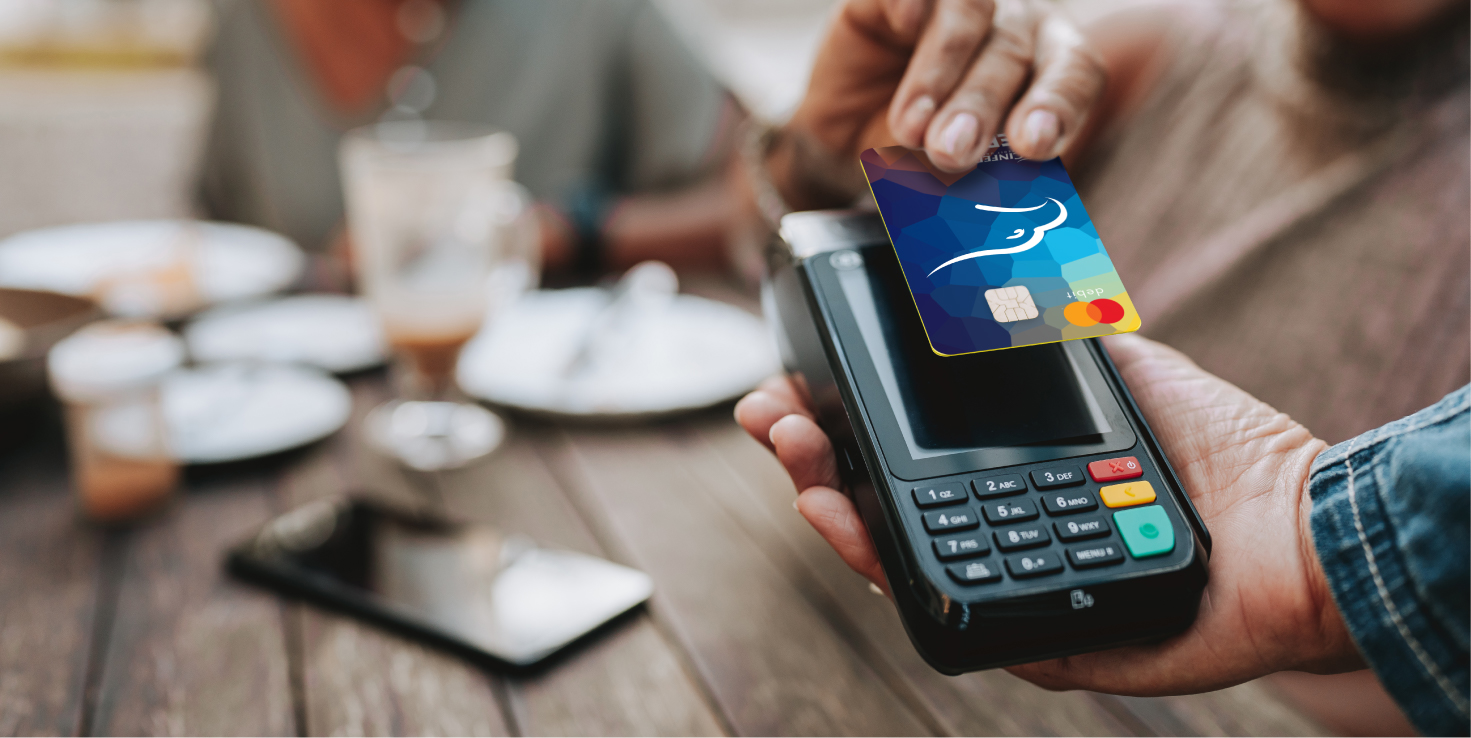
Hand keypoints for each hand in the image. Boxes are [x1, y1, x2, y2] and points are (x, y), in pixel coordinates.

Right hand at [734, 334, 1365, 694]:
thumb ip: (1049, 327)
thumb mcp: (1121, 367)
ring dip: (834, 515)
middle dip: (815, 462)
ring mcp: (1012, 587)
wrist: (1298, 525)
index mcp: (1008, 474)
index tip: (791, 382)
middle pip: (882, 508)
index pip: (903, 453)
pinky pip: (955, 617)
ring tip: (801, 471)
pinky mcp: (1036, 640)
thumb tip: (979, 265)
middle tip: (775, 421)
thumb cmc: (1221, 452)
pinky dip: (897, 575)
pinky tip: (857, 529)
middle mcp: (999, 533)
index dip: (841, 421)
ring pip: (900, 564)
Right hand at [775, 0, 1104, 206]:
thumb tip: (1002, 207)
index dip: (1060, 103)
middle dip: (980, 107)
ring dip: (939, 75)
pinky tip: (905, 29)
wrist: (846, 147)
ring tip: (910, 129)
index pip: (1075, 72)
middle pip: (1014, 51)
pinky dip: (911, 6)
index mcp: (1046, 68)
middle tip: (951, 154)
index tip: (1034, 145)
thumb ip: (987, 181)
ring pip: (970, 13)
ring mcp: (959, 4)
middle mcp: (1013, 27)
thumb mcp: (958, 178)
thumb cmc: (920, 159)